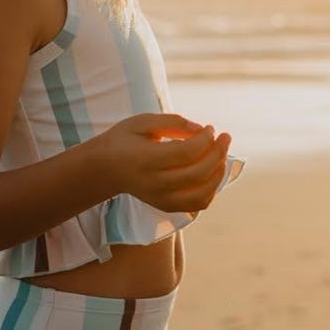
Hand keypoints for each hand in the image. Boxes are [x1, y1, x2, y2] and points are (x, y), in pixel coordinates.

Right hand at [99, 112, 230, 213]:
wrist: (105, 169)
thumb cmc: (125, 140)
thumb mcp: (141, 122)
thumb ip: (171, 122)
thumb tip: (201, 128)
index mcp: (145, 160)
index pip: (186, 153)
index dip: (205, 139)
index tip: (210, 128)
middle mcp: (154, 184)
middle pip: (198, 173)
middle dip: (218, 153)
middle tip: (225, 136)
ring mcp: (161, 199)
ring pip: (202, 194)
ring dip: (219, 174)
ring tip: (221, 155)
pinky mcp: (166, 206)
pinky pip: (198, 204)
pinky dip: (212, 189)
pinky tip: (212, 172)